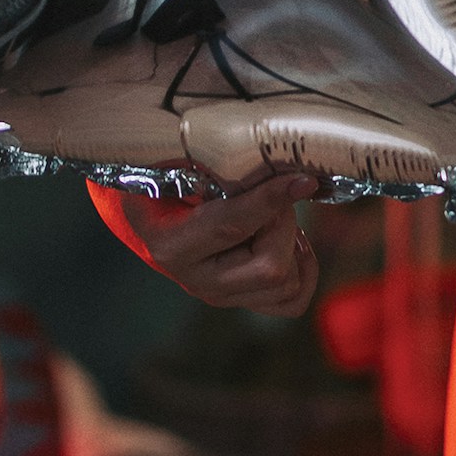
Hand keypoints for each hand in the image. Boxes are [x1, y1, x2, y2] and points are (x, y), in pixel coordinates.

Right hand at [88, 172, 319, 316]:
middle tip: (276, 193)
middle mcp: (195, 279)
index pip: (232, 227)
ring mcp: (219, 295)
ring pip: (286, 284)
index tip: (303, 180)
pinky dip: (303, 270)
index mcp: (171, 244)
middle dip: (284, 222)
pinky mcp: (241, 300)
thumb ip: (217, 161)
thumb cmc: (166, 182)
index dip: (271, 201)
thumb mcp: (177, 164)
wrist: (151, 215)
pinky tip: (290, 242)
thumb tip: (269, 154)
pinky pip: (292, 301)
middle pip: (270, 266)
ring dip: (292, 243)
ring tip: (276, 215)